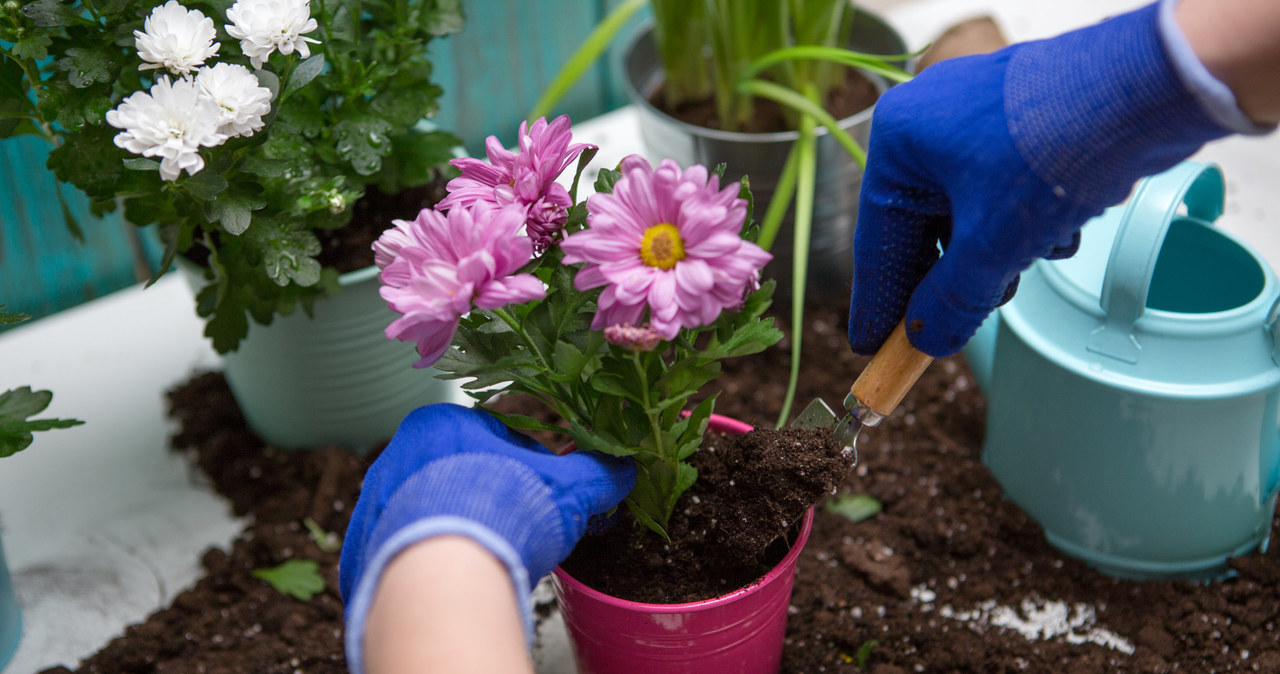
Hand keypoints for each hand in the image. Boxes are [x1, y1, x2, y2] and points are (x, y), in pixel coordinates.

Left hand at [339, 404, 634, 669]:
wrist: (441, 576)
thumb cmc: (504, 514)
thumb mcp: (568, 489)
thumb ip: (597, 473)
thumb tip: (624, 469)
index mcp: (441, 423)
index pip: (496, 438)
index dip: (530, 469)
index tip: (544, 498)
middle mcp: (397, 455)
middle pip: (459, 475)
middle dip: (491, 500)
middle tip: (521, 531)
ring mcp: (374, 504)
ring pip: (429, 513)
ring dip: (459, 531)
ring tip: (488, 560)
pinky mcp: (360, 552)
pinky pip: (401, 554)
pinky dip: (428, 565)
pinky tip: (454, 581)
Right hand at [848, 3, 1236, 356]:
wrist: (1150, 86)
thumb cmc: (1055, 145)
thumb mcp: (992, 244)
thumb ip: (953, 300)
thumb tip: (929, 339)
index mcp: (899, 139)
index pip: (878, 239)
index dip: (877, 301)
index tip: (874, 345)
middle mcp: (930, 124)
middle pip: (924, 229)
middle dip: (949, 279)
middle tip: (951, 326)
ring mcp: (978, 121)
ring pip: (967, 215)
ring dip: (994, 256)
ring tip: (1020, 274)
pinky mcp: (1022, 125)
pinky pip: (1002, 193)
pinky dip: (1023, 226)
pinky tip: (1055, 237)